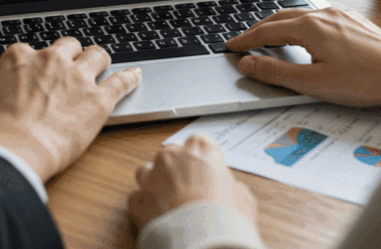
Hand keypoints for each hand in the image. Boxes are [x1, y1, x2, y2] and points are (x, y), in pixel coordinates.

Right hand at [0, 38, 141, 181]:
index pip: (33, 50)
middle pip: (69, 46)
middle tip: (72, 66)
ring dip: (99, 60)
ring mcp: (78, 77)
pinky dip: (130, 77)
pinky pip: (121, 81)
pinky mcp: (99, 98)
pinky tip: (134, 75)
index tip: (39, 72)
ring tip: (102, 65)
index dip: (38, 62)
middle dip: (72, 55)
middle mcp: (51, 60)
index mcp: (21, 57)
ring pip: (97, 55)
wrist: (16, 151)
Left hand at [129, 134, 257, 231]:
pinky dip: (144, 206)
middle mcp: (174, 157)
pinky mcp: (137, 199)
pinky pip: (137, 198)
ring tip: (168, 202)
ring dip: (155, 183)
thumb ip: (233, 186)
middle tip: (190, 190)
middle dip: (177, 168)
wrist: (202, 240)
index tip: (206, 171)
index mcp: (202, 151)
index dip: (202, 158)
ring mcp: (152, 176)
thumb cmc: (225, 218)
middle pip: (171, 154)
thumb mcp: (244, 199)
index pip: (199, 142)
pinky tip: (156, 217)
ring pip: (147, 171)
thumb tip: (231, 190)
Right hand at [226, 7, 380, 105]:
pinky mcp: (354, 22)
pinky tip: (304, 37)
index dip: (245, 40)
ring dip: (279, 26)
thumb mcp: (313, 83)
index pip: (266, 31)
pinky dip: (299, 26)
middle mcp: (324, 14)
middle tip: (244, 42)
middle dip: (258, 29)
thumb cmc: (366, 81)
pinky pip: (317, 18)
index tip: (231, 46)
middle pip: (280, 17)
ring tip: (268, 38)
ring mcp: (341, 16)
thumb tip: (248, 64)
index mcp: (310, 27)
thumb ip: (275, 73)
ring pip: (300, 16)